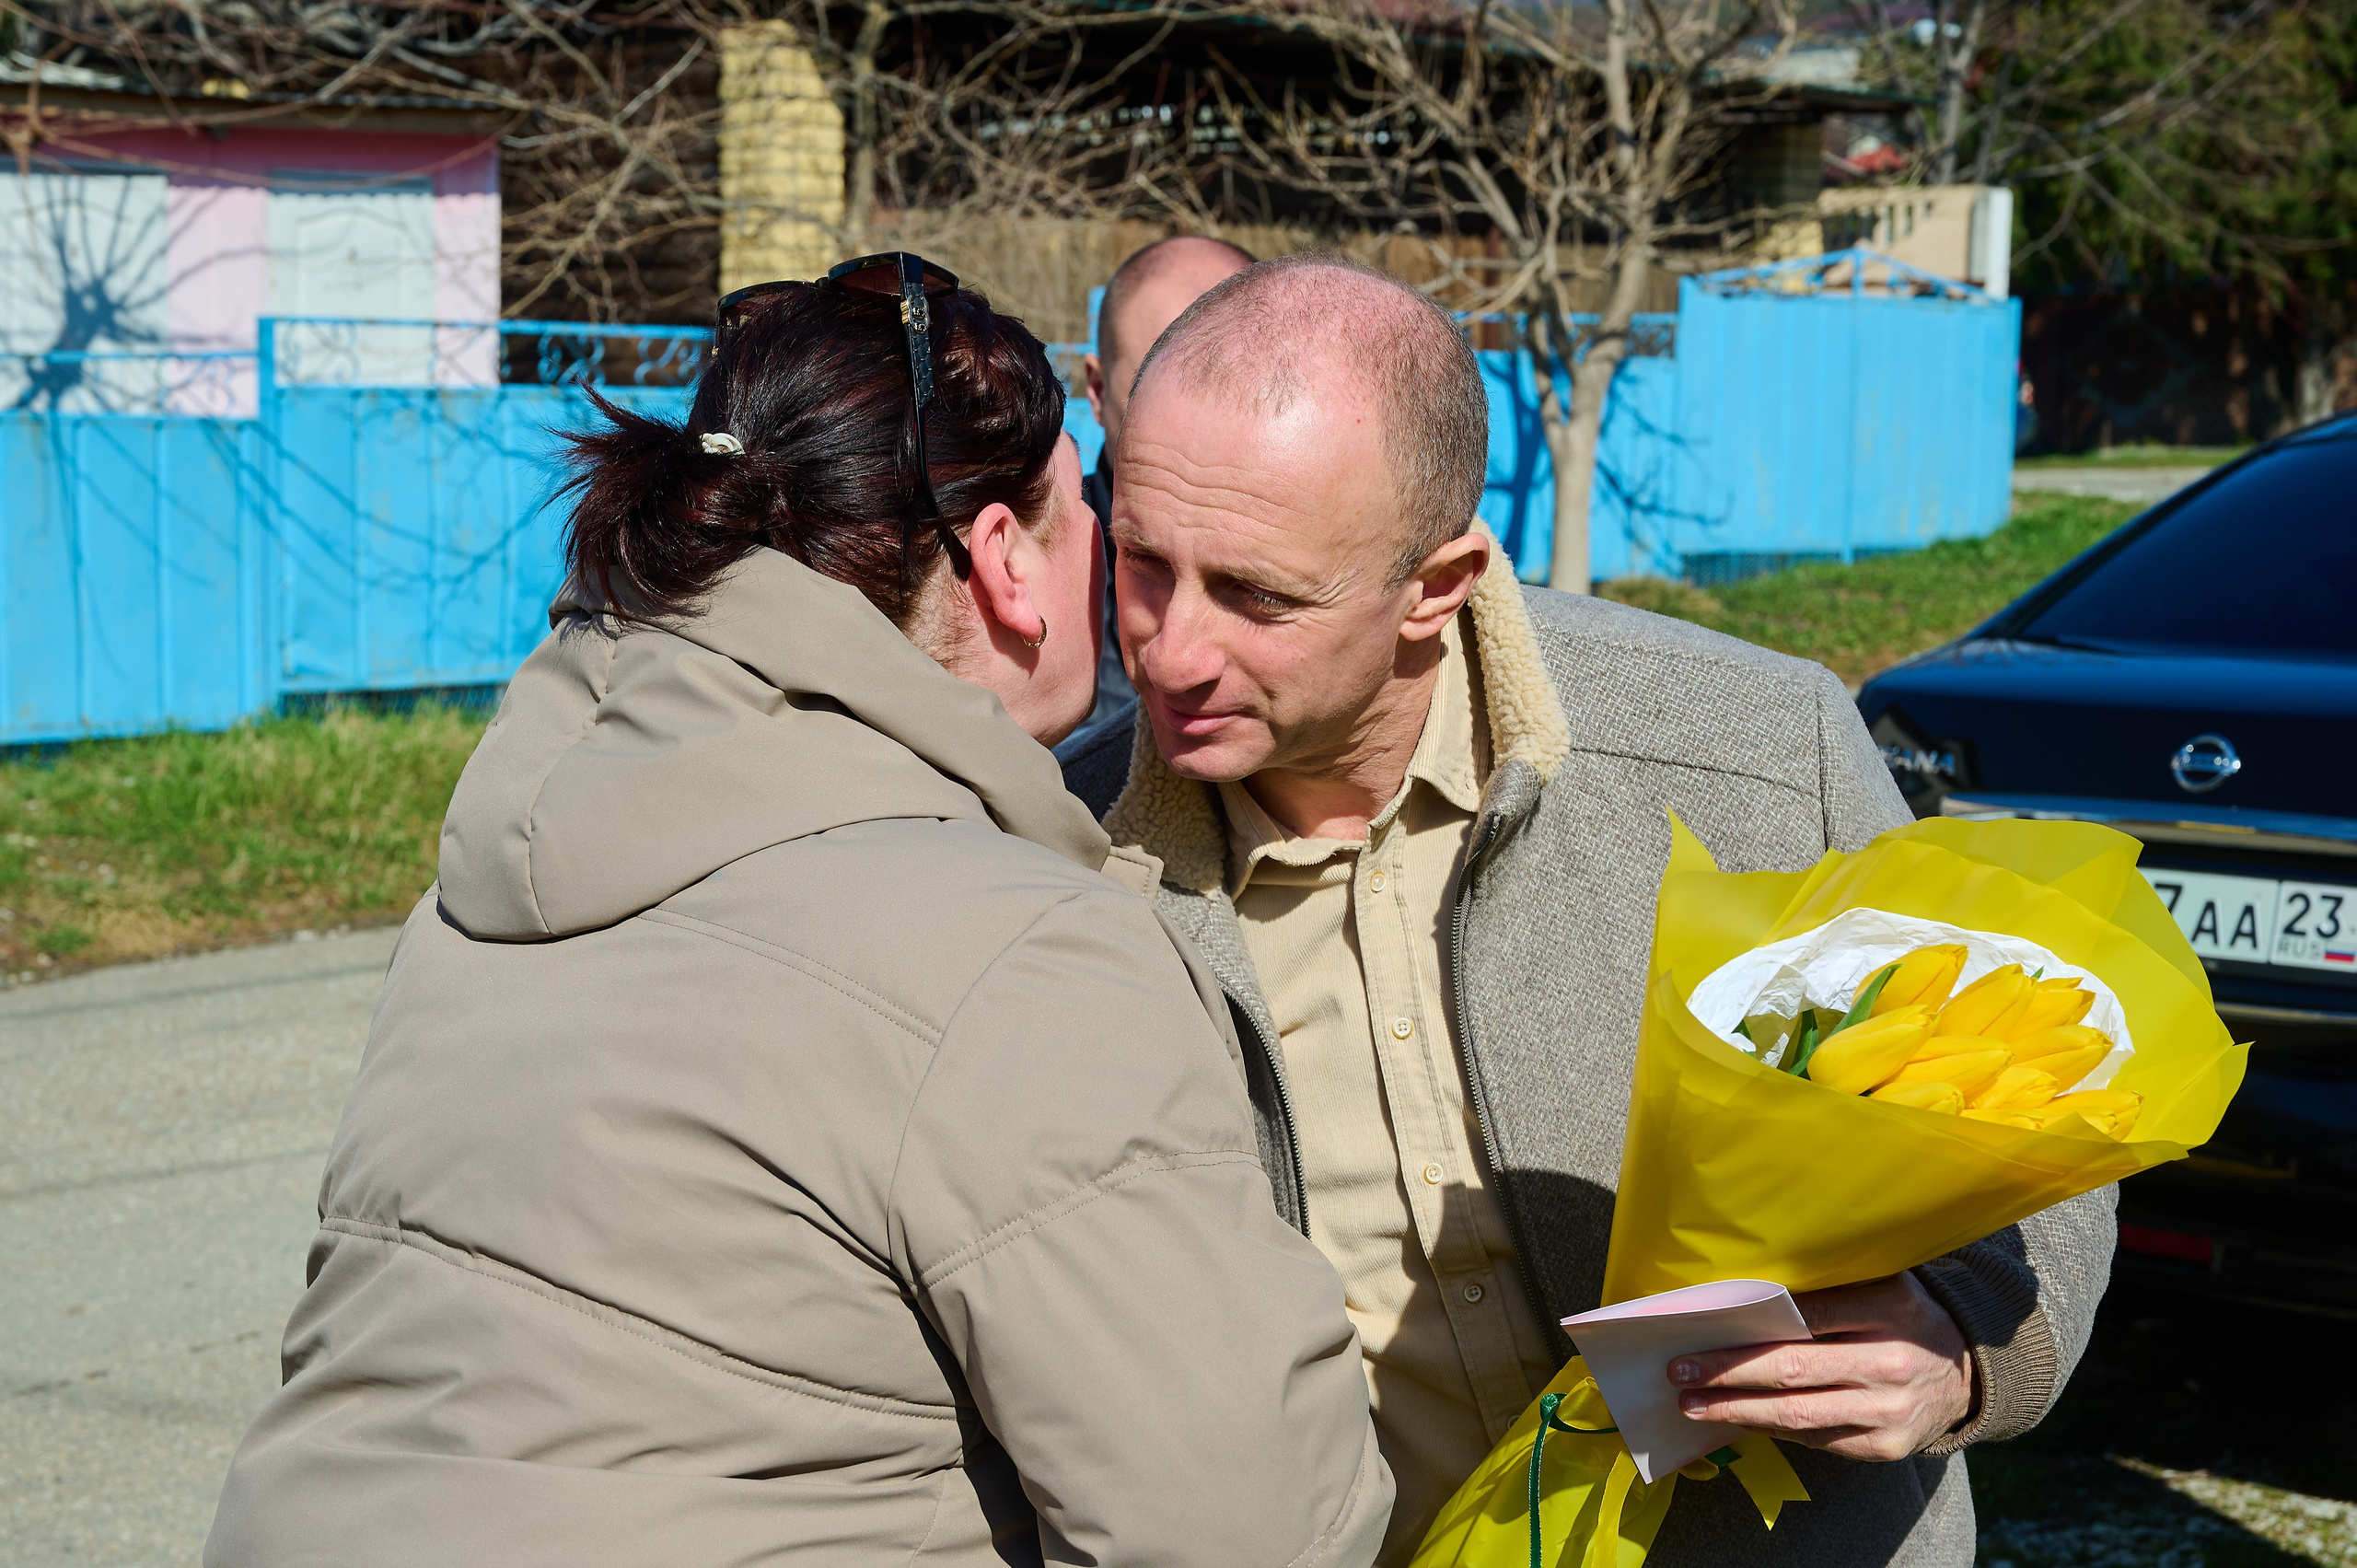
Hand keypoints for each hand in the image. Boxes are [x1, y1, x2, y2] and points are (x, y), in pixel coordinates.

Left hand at [1667, 1273, 1973, 1460]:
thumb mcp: (1883, 1286)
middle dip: (1730, 1371)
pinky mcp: (1883, 1447)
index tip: (1707, 1323)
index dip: (1756, 1322)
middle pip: (1796, 1369)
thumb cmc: (1905, 1319)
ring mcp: (1889, 1411)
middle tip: (1681, 1369)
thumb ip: (1831, 1287)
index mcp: (1891, 1308)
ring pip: (1800, 1415)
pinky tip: (1735, 1418)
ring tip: (1693, 1404)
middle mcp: (1892, 1362)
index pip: (1812, 1315)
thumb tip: (1750, 1293)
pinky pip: (1815, 1439)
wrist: (1966, 1376)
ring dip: (1737, 1410)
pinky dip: (1770, 1429)